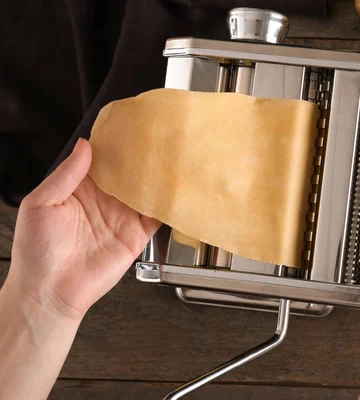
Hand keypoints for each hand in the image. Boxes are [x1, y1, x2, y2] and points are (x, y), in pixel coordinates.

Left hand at [6, 138, 160, 320]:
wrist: (50, 293)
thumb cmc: (36, 252)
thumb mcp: (41, 203)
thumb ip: (66, 175)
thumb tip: (85, 145)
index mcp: (80, 189)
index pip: (102, 160)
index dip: (115, 144)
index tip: (130, 128)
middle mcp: (104, 200)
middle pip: (129, 173)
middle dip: (142, 158)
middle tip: (159, 139)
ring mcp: (122, 218)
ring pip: (146, 191)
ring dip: (158, 178)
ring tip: (173, 159)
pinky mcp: (136, 236)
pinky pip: (156, 217)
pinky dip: (168, 205)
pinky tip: (176, 192)